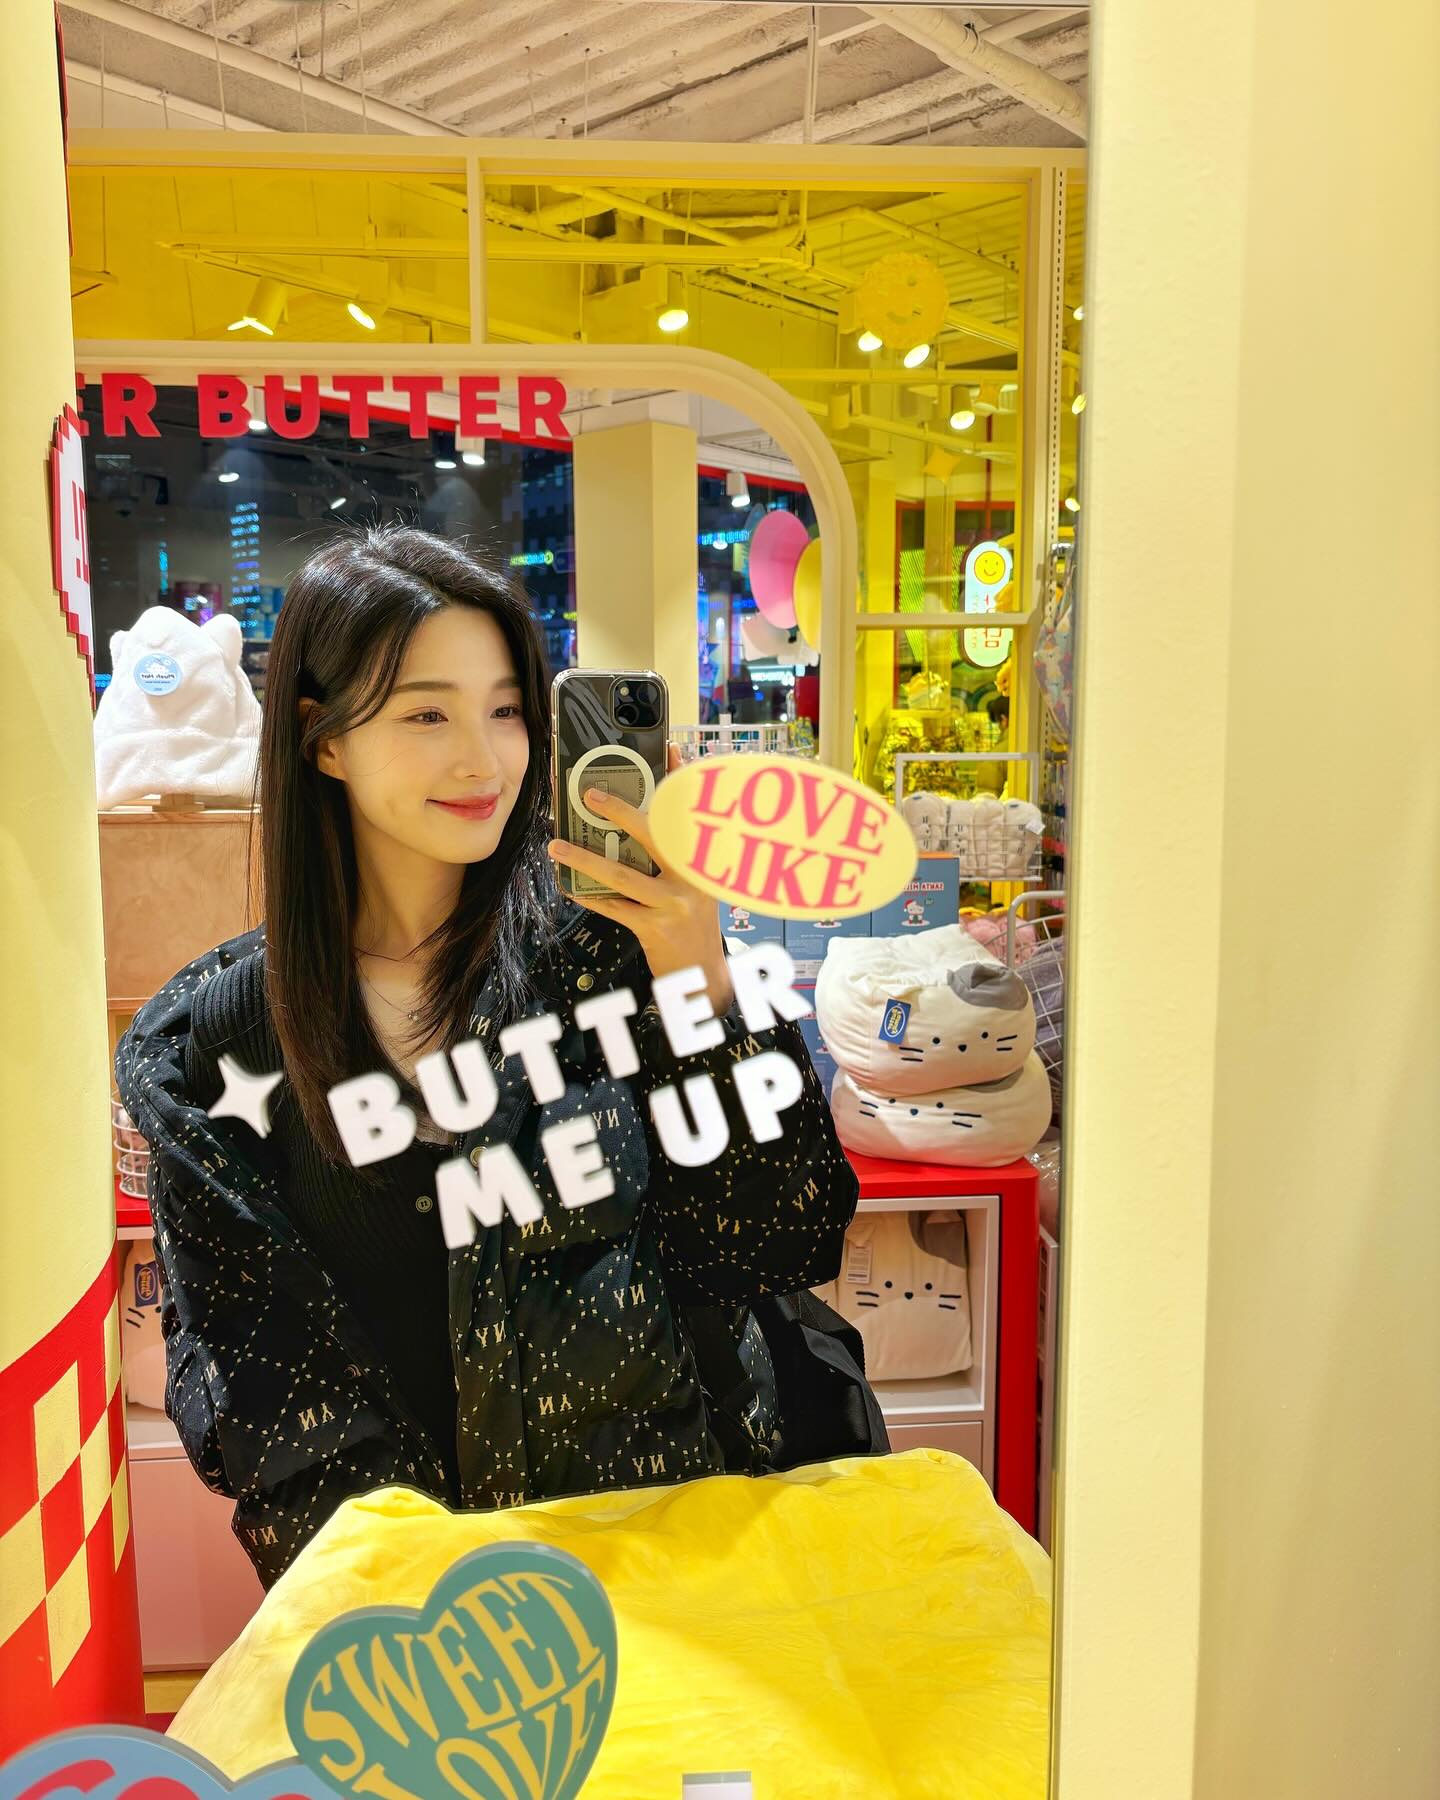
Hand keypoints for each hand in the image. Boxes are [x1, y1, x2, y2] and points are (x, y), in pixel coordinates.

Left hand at [548, 746, 732, 1015]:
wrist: (704, 977)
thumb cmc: (694, 923)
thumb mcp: (697, 884)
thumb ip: (677, 855)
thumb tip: (642, 821)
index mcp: (704, 862)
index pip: (692, 813)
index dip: (683, 779)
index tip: (670, 746)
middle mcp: (693, 880)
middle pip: (655, 836)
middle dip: (621, 812)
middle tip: (590, 795)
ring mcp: (674, 905)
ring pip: (623, 876)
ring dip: (586, 859)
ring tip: (556, 845)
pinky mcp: (655, 929)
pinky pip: (614, 908)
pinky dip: (588, 896)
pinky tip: (567, 885)